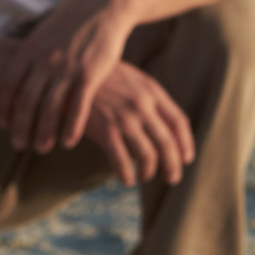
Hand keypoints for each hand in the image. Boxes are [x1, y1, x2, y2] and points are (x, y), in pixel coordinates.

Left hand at [0, 0, 140, 153]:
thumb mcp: (41, 35)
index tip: (3, 125)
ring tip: (41, 148)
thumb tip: (11, 75)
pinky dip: (71, 126)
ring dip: (44, 132)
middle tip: (19, 145)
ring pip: (50, 108)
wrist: (102, 7)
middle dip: (21, 127)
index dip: (4, 108)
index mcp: (28, 51)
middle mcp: (44, 61)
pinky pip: (78, 106)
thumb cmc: (69, 24)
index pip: (8, 86)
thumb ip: (27, 57)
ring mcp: (67, 68)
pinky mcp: (90, 74)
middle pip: (26, 102)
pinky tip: (68, 142)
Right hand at [76, 62, 195, 185]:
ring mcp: (124, 118)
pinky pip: (122, 160)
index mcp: (151, 91)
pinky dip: (127, 174)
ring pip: (148, 155)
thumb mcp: (129, 78)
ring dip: (149, 172)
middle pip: (167, 142)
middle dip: (173, 165)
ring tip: (144, 178)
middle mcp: (142, 106)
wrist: (69, 74)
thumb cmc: (98, 78)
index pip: (179, 122)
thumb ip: (146, 96)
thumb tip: (159, 121)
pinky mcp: (104, 130)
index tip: (186, 159)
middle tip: (172, 179)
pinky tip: (126, 180)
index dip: (185, 144)